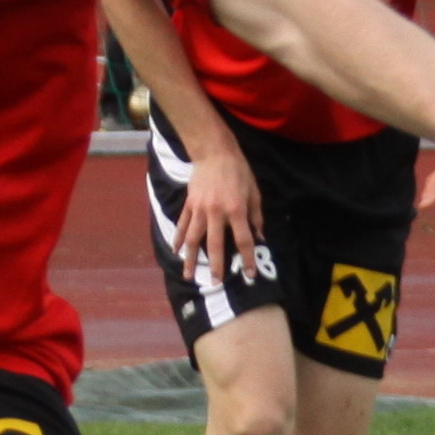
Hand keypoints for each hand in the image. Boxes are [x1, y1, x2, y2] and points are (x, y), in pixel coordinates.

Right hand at [172, 144, 264, 284]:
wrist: (214, 153)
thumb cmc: (238, 172)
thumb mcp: (254, 192)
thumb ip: (256, 217)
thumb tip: (259, 238)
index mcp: (235, 209)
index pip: (243, 240)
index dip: (248, 258)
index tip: (250, 274)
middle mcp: (216, 212)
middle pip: (214, 245)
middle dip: (216, 266)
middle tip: (216, 282)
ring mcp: (199, 209)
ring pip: (192, 239)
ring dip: (190, 259)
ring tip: (189, 275)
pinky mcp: (189, 204)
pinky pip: (182, 225)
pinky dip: (177, 239)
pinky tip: (176, 252)